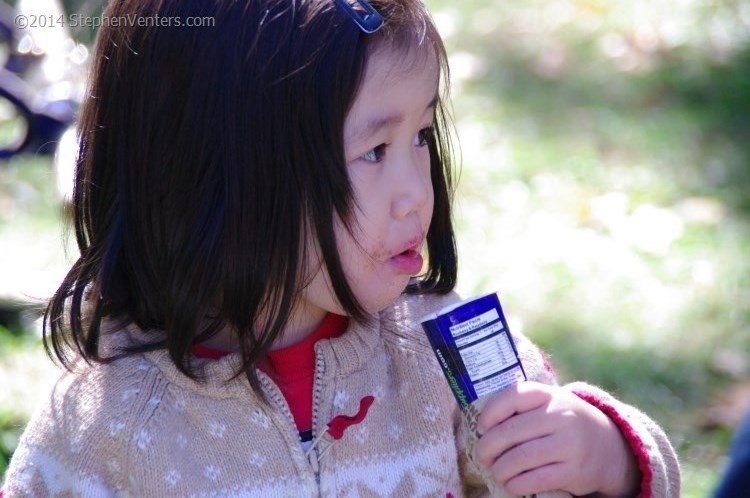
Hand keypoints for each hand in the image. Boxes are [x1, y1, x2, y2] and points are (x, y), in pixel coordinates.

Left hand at [473, 382, 639, 496]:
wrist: (610, 447)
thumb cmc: (565, 424)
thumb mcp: (550, 405)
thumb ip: (522, 408)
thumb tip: (482, 426)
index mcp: (550, 395)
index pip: (513, 396)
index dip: (491, 412)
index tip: (481, 427)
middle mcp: (561, 416)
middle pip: (511, 431)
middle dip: (488, 447)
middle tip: (481, 456)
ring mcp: (569, 444)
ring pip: (520, 458)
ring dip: (500, 469)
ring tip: (496, 472)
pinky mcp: (574, 471)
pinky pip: (535, 480)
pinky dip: (516, 485)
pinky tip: (510, 485)